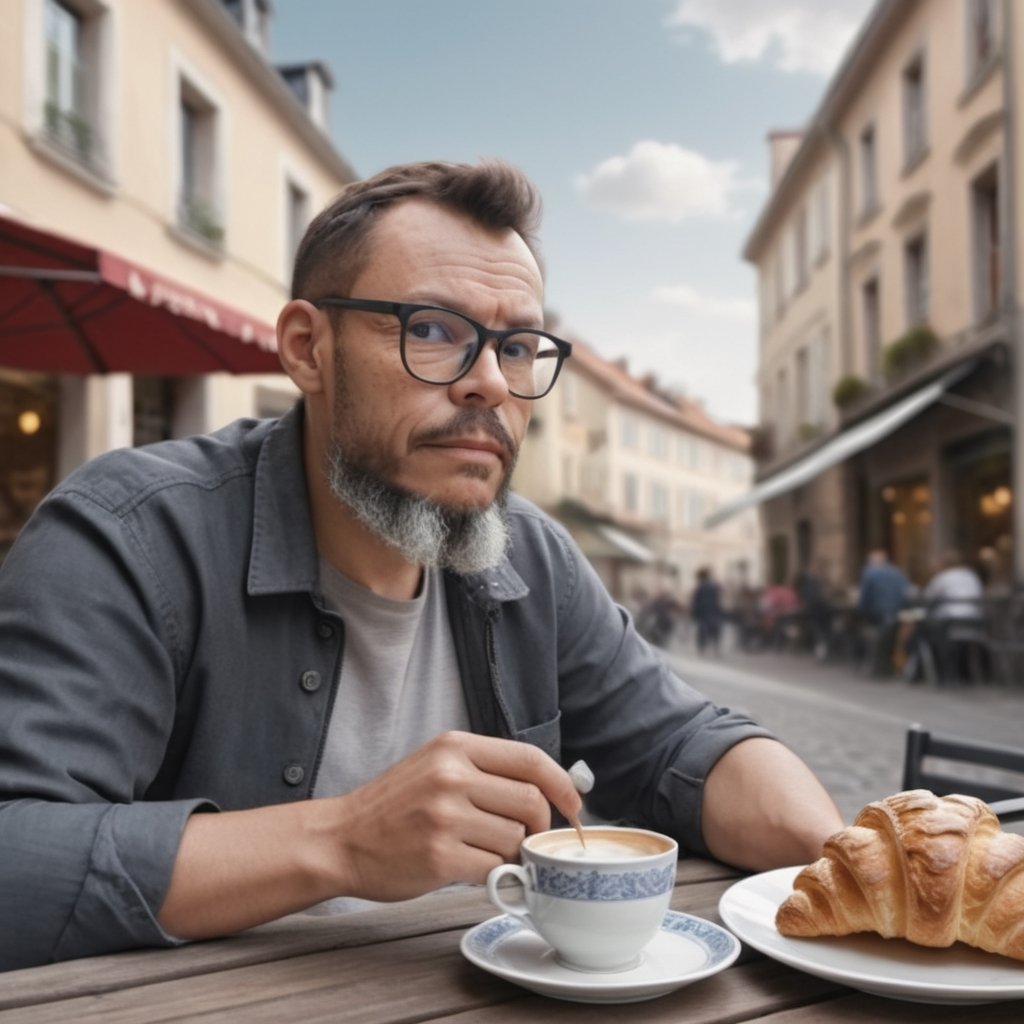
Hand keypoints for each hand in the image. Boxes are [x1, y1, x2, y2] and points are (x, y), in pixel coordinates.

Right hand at [323, 731, 581, 901]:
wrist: (341, 839)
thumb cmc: (394, 805)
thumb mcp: (435, 764)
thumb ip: (485, 769)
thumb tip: (549, 788)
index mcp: (454, 746)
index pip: (529, 758)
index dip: (562, 784)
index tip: (574, 805)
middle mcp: (451, 776)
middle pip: (531, 801)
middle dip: (538, 825)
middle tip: (526, 837)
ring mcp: (444, 817)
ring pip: (514, 837)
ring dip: (510, 851)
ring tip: (484, 850)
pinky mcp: (438, 857)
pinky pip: (493, 867)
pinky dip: (492, 873)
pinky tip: (471, 867)